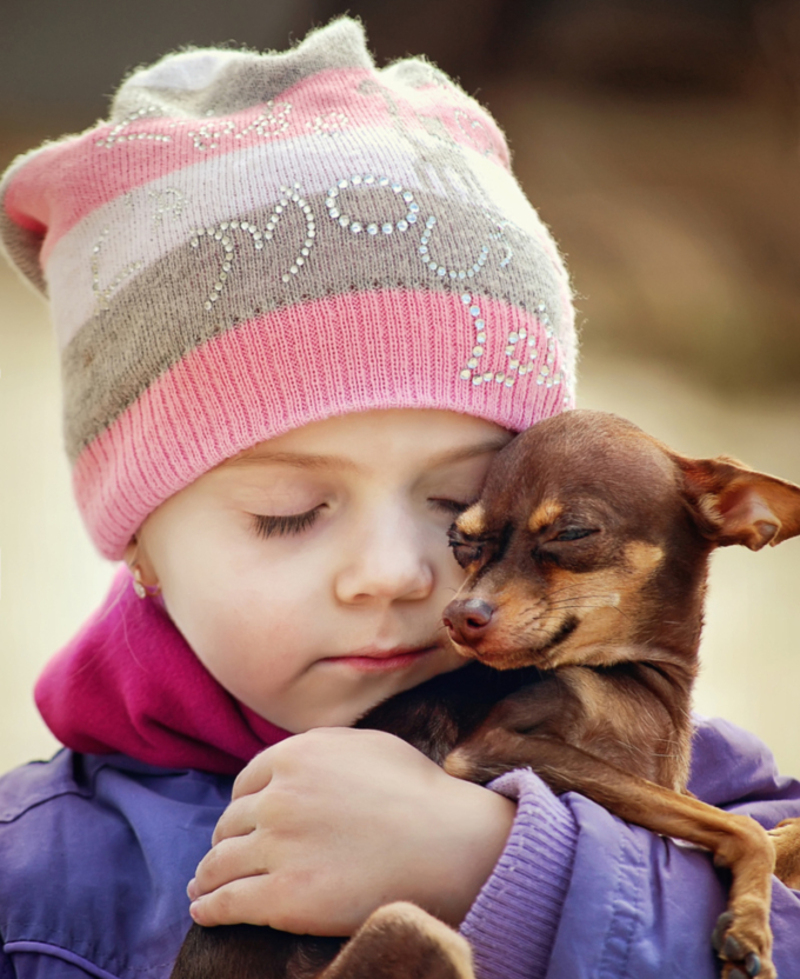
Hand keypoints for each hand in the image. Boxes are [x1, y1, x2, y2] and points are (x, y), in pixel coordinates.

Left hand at [187, 727, 515, 933]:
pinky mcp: (281, 897)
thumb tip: (297, 762)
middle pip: (231, 823)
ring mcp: (276, 847)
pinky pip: (226, 903)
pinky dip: (209, 908)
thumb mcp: (364, 745)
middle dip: (227, 841)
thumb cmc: (418, 792)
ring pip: (219, 863)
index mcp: (295, 756)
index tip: (244, 824)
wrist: (449, 841)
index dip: (244, 807)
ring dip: (207, 877)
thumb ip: (320, 750)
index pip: (245, 784)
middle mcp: (277, 797)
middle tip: (225, 858)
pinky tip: (204, 912)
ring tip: (202, 888)